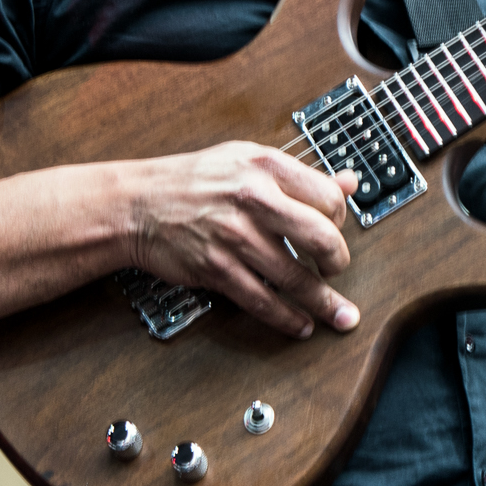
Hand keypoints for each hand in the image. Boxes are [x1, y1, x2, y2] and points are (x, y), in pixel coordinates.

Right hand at [124, 141, 359, 339]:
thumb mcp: (248, 161)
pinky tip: (300, 324)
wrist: (137, 203)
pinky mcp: (217, 268)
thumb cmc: (194, 181)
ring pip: (294, 277)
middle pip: (320, 237)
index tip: (337, 231)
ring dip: (322, 302)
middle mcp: (253, 199)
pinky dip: (286, 318)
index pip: (328, 197)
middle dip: (338, 261)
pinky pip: (262, 300)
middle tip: (338, 270)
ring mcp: (234, 236)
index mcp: (266, 166)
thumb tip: (348, 183)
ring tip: (339, 314)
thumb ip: (300, 176)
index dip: (340, 219)